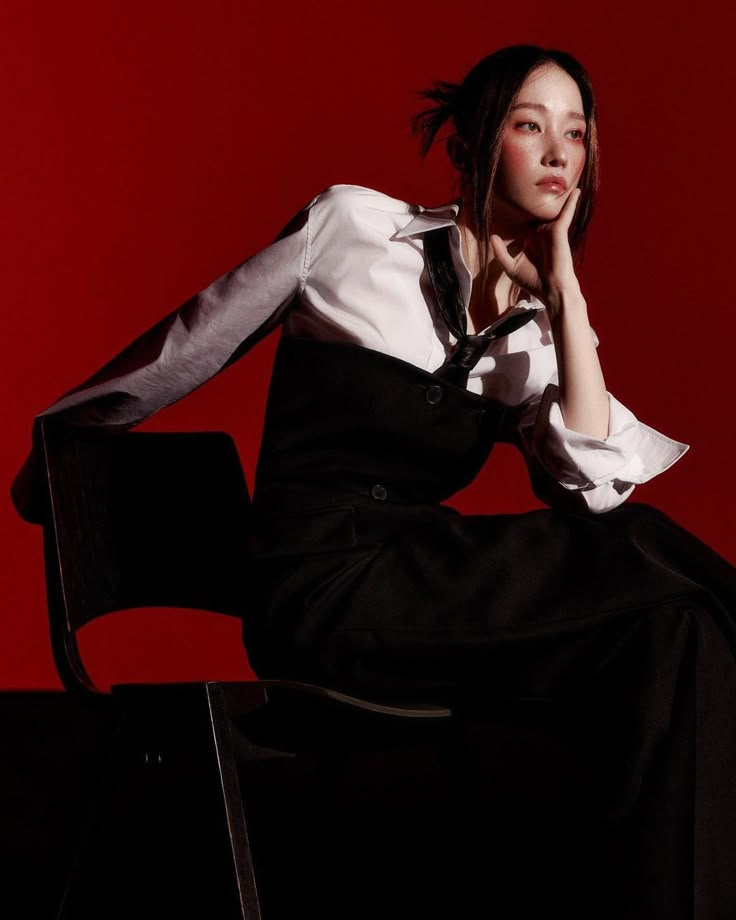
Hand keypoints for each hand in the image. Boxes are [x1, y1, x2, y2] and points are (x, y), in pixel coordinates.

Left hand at [489, 188, 581, 318]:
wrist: (551, 290)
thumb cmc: (533, 282)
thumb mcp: (510, 267)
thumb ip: (500, 252)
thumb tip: (492, 236)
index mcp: (531, 242)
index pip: (524, 224)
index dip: (516, 214)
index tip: (505, 200)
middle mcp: (542, 235)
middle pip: (536, 214)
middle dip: (534, 200)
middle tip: (527, 182)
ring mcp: (551, 232)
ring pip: (551, 210)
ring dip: (557, 197)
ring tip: (558, 177)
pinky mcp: (560, 231)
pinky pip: (566, 213)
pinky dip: (571, 202)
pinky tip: (577, 190)